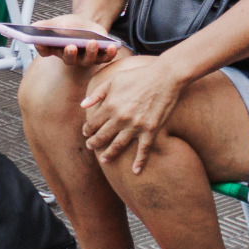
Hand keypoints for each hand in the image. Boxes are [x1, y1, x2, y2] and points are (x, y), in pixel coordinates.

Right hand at [35, 12, 123, 69]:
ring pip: (88, 60)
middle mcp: (71, 57)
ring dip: (90, 52)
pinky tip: (112, 46)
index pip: (46, 51)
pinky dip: (109, 53)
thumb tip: (33, 27)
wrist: (87, 24)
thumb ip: (45, 25)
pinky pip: (105, 57)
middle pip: (69, 59)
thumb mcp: (57, 22)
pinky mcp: (100, 56)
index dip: (44, 48)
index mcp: (56, 49)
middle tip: (71, 46)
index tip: (42, 43)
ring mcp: (86, 58)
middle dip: (70, 53)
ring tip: (92, 42)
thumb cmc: (70, 26)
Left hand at [79, 54, 184, 174]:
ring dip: (109, 155)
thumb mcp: (114, 80)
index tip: (87, 132)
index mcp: (110, 105)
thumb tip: (83, 105)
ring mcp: (136, 126)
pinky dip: (140, 162)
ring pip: (118, 146)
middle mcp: (120, 118)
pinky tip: (136, 171)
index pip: (93, 123)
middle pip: (102, 137)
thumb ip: (97, 93)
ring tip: (104, 160)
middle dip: (94, 144)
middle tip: (91, 147)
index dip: (88, 130)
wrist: (165, 76)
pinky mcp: (150, 130)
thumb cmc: (138, 76)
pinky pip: (143, 150)